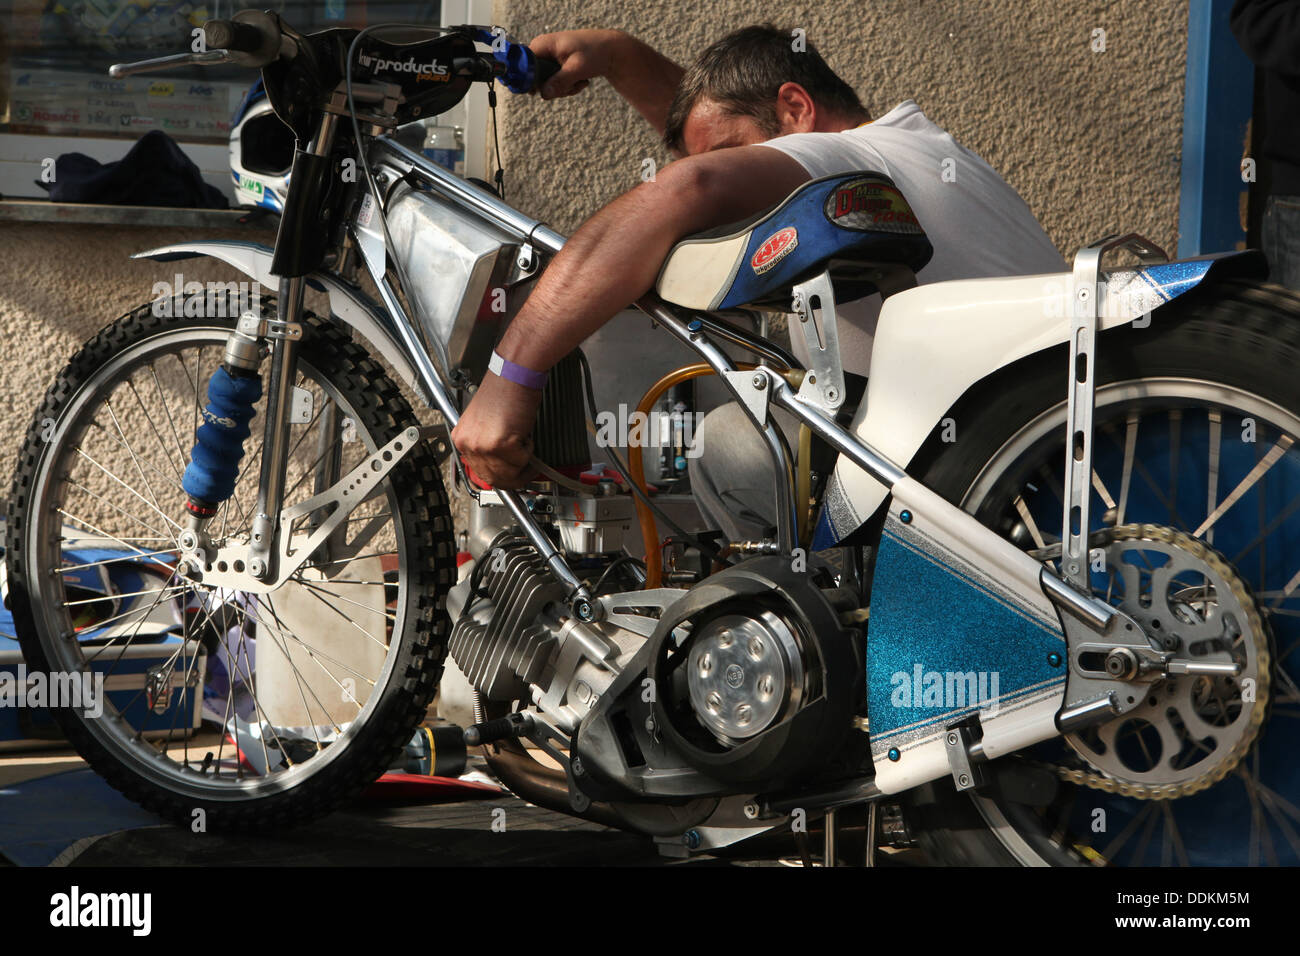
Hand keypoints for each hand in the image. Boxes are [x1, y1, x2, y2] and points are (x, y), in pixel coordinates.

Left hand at [451, 370, 543, 488]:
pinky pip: (522, 460)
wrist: (513, 373)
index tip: (513, 473)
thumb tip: (499, 465)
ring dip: (523, 461)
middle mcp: (468, 444)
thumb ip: (486, 445)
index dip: (500, 475)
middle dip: (514, 476)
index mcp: (462, 438)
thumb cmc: (504, 390)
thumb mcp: (484, 422)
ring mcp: (483, 445)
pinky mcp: (501, 444)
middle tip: (527, 468)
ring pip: (510, 472)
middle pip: (494, 478)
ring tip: (525, 443)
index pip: (479, 472)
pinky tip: (525, 434)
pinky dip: (529, 450)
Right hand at [529, 29, 623, 98]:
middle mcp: (543, 51)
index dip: (532, 81)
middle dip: (555, 88)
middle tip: (572, 85)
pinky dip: (569, 86)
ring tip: (580, 81)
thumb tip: (544, 95)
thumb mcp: (577, 68)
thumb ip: (559, 82)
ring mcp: (550, 60)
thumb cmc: (595, 52)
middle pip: (537, 80)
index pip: (524, 67)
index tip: (545, 90)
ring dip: (565, 89)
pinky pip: (557, 84)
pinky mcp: (557, 67)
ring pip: (548, 85)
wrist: (612, 51)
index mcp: (542, 45)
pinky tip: (581, 81)